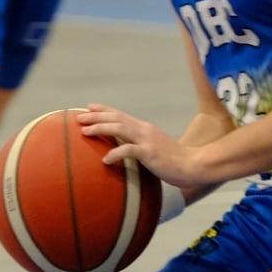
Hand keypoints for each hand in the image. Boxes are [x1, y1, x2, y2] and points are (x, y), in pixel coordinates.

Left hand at [76, 104, 214, 189]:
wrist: (193, 165)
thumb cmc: (173, 160)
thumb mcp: (153, 147)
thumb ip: (139, 144)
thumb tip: (123, 148)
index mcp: (144, 128)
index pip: (121, 114)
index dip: (104, 109)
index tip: (88, 107)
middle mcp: (144, 130)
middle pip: (116, 118)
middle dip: (96, 116)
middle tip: (79, 117)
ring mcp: (147, 140)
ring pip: (119, 129)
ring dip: (100, 128)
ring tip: (85, 132)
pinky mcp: (150, 153)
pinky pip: (129, 151)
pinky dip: (115, 153)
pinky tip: (105, 160)